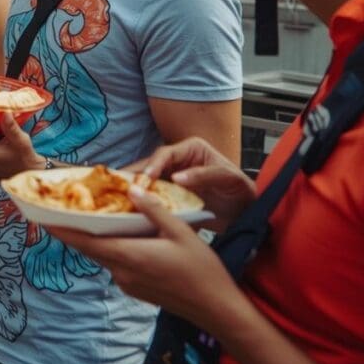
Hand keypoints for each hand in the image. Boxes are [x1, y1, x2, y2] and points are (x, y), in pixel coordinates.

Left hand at [47, 185, 245, 336]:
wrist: (218, 311)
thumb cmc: (202, 270)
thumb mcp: (181, 232)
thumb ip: (153, 210)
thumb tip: (132, 190)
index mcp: (129, 256)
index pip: (85, 241)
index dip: (60, 228)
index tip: (40, 217)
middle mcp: (122, 272)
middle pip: (88, 248)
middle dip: (70, 229)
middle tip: (54, 210)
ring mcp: (128, 283)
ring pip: (101, 255)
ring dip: (91, 238)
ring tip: (84, 215)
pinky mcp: (135, 288)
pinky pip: (115, 263)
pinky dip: (108, 247)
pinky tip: (116, 233)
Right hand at [126, 137, 255, 231]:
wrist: (244, 214)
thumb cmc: (240, 191)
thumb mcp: (229, 179)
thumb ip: (204, 174)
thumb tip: (177, 177)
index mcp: (191, 149)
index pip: (165, 153)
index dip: (152, 165)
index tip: (145, 178)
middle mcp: (177, 160)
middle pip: (150, 165)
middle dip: (135, 176)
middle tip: (122, 188)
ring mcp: (170, 177)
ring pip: (146, 180)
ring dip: (134, 188)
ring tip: (119, 197)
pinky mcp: (168, 194)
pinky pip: (151, 195)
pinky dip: (141, 200)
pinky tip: (130, 208)